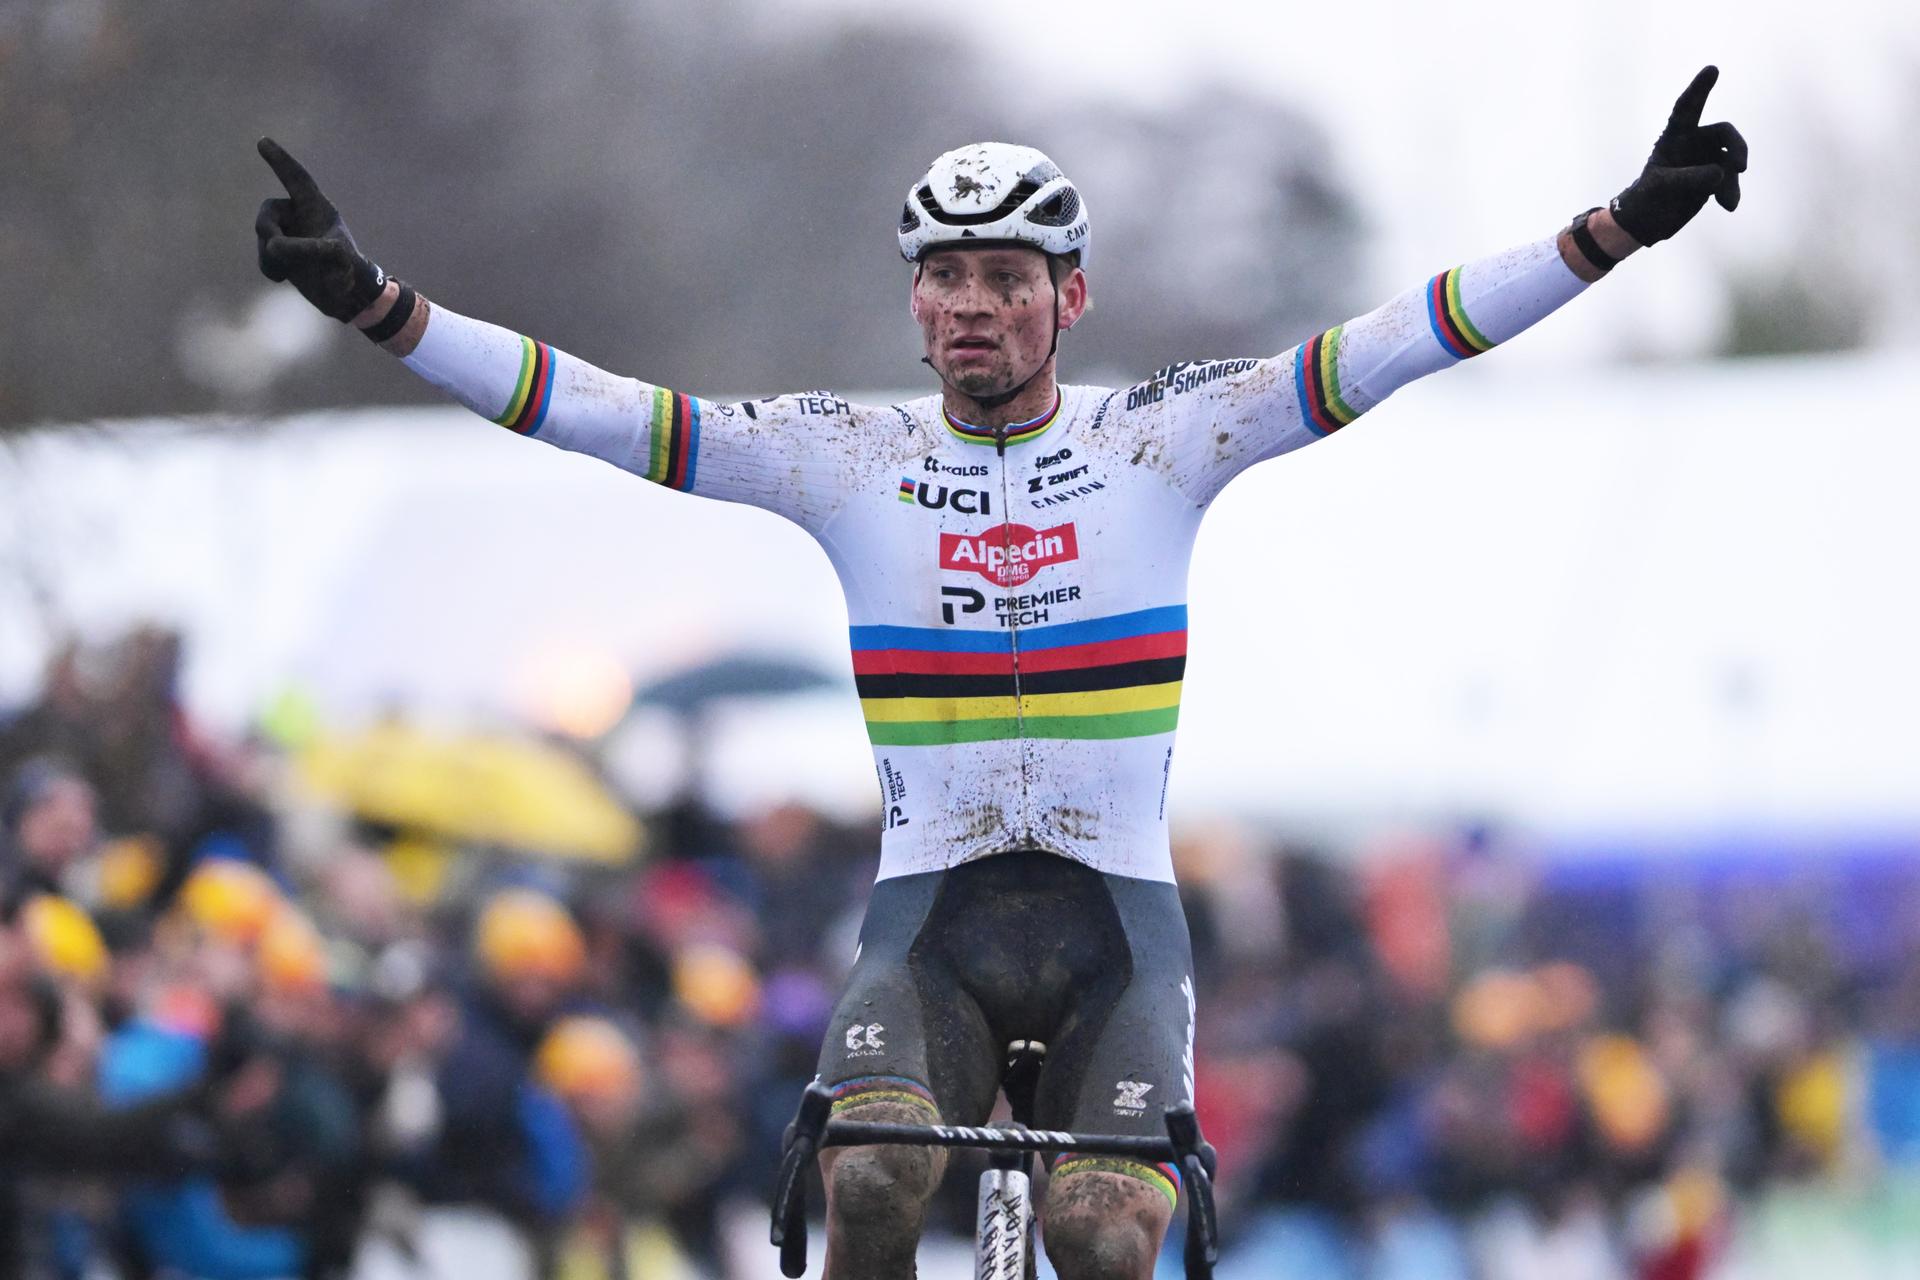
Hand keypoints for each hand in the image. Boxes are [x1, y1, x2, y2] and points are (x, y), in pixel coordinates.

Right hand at [254, 137, 387, 320]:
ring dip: (273, 256)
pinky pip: (263, 256)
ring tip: (291, 271)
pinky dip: (269, 267)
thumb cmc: (352, 271)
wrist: (349, 298)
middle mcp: (300, 217)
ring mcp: (289, 234)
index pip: (298, 179)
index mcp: (318, 208)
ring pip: (264, 236)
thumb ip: (310, 248)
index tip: (263, 141)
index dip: (281, 161)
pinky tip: (283, 277)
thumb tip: (275, 248)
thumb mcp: (338, 257)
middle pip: (268, 213)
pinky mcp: (281, 254)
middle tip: (279, 250)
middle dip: (269, 231)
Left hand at [1609, 66, 1747, 245]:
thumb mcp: (1661, 189)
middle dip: (1738, 146)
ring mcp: (1705, 159)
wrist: (1647, 223)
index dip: (1699, 89)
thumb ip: (1689, 178)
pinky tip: (1729, 206)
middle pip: (1725, 132)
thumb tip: (1721, 172)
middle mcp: (1692, 143)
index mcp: (1673, 138)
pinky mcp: (1714, 177)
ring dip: (1732, 180)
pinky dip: (1732, 191)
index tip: (1712, 69)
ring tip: (1727, 203)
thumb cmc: (1645, 201)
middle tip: (1741, 166)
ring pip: (1731, 160)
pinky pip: (1731, 179)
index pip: (1686, 108)